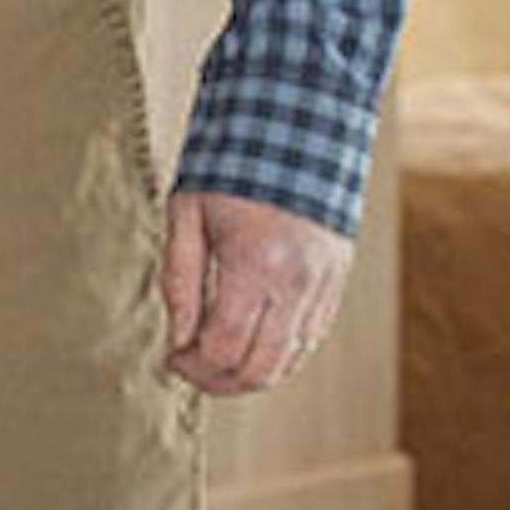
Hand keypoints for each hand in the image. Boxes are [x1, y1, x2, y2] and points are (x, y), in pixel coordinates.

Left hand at [161, 187, 351, 398]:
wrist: (296, 128)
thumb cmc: (231, 168)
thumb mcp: (187, 213)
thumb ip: (180, 280)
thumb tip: (178, 339)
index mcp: (255, 264)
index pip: (224, 347)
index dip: (192, 366)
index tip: (172, 359)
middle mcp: (297, 281)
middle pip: (260, 367)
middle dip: (219, 381)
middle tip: (191, 369)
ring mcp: (324, 284)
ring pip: (290, 361)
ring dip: (250, 375)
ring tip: (217, 361)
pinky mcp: (337, 281)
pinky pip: (311, 339)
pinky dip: (280, 354)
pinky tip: (251, 343)